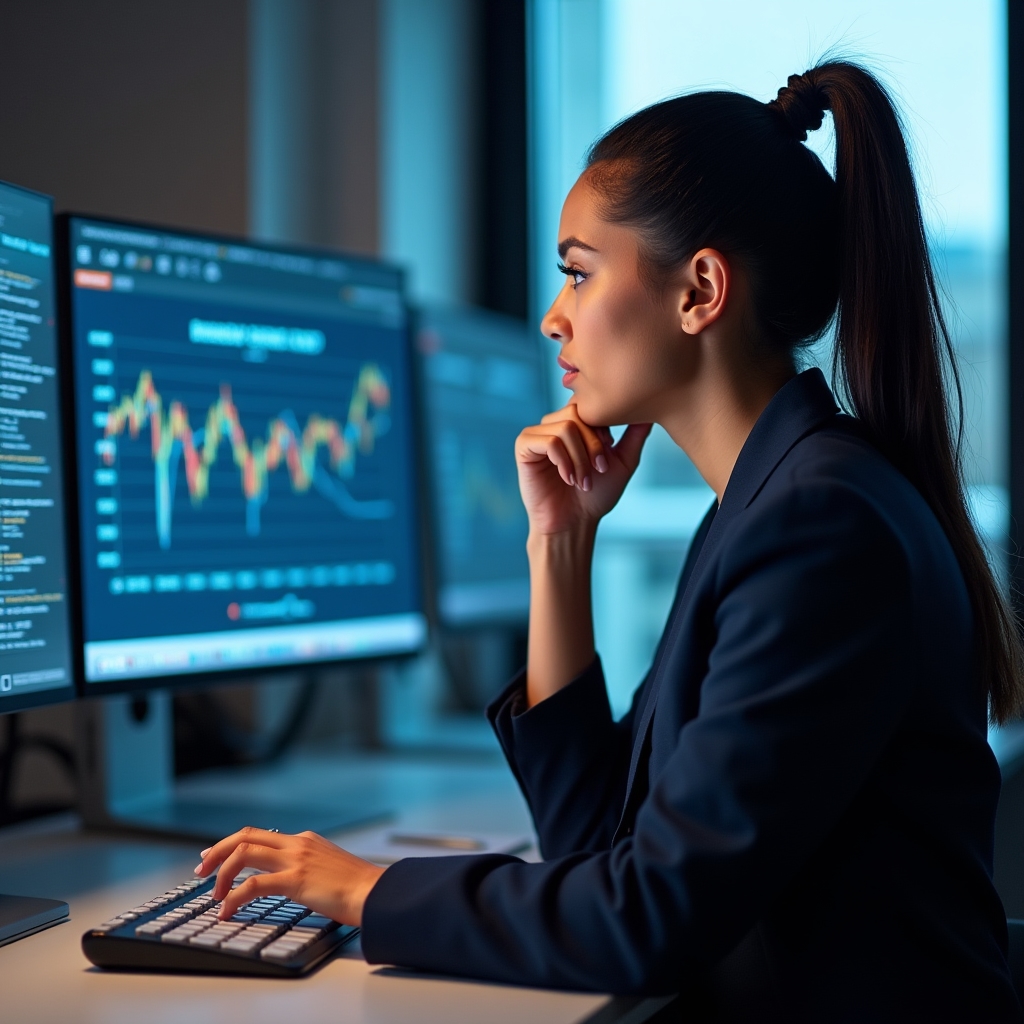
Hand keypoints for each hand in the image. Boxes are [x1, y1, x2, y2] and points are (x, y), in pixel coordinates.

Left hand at [194, 827, 385, 925]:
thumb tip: (292, 878)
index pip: (260, 834)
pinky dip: (233, 897)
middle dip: (218, 851)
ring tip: (215, 894)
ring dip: (222, 873)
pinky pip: (252, 884)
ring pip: (244, 853)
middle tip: (201, 868)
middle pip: (245, 836)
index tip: (215, 856)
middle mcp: (297, 844)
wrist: (375, 892)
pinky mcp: (295, 879)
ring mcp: (296, 859)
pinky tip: (227, 910)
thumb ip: (309, 866)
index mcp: (305, 840)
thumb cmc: (358, 887)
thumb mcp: (330, 867)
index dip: (232, 843)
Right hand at [515, 404, 651, 535]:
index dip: (603, 427)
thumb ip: (635, 435)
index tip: (609, 453)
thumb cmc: (596, 495)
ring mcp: (537, 433)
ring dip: (580, 458)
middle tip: (600, 469)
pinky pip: (548, 441)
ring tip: (583, 481)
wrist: (574, 523)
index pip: (589, 404)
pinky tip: (568, 478)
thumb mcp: (623, 461)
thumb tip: (652, 411)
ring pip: (565, 427)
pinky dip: (564, 461)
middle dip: (593, 443)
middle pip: (577, 412)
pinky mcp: (524, 447)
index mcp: (574, 423)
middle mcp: (554, 424)